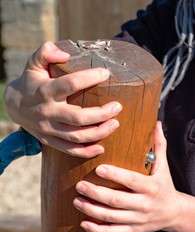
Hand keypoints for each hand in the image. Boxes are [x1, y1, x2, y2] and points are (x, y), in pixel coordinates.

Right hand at [4, 41, 121, 157]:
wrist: (14, 106)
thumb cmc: (31, 82)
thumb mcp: (33, 63)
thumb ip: (45, 52)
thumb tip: (64, 54)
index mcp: (46, 91)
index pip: (71, 84)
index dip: (90, 78)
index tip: (106, 73)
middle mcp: (47, 112)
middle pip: (78, 117)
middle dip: (101, 113)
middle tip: (118, 107)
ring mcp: (48, 129)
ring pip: (76, 136)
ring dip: (99, 133)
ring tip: (115, 124)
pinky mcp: (48, 140)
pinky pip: (68, 150)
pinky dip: (85, 152)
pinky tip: (101, 148)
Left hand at [73, 121, 185, 231]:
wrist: (174, 213)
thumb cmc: (165, 185)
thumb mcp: (164, 166)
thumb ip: (159, 144)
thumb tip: (156, 123)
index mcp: (151, 187)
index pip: (131, 180)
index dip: (115, 175)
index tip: (98, 169)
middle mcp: (144, 204)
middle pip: (116, 200)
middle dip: (95, 193)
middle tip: (79, 185)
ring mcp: (138, 219)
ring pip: (111, 217)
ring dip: (91, 210)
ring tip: (77, 200)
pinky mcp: (133, 230)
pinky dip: (97, 230)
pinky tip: (84, 222)